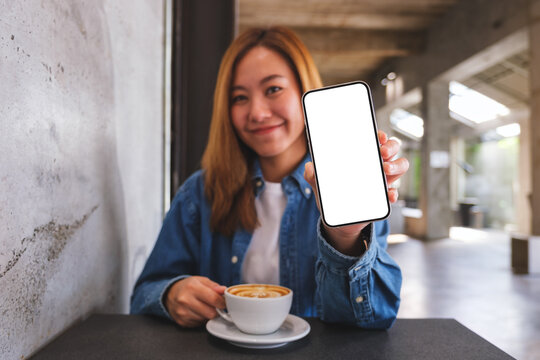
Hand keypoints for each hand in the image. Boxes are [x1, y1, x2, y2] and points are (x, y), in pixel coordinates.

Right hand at [165, 276, 225, 326]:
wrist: (170, 294)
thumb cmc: (188, 286)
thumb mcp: (201, 280)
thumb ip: (214, 286)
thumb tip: (224, 290)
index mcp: (192, 287)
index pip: (213, 299)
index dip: (222, 302)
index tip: (224, 302)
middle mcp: (185, 300)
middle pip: (211, 313)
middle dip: (216, 310)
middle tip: (215, 305)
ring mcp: (182, 312)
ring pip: (205, 319)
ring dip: (208, 314)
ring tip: (204, 307)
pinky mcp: (182, 322)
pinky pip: (199, 324)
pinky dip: (201, 319)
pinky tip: (197, 311)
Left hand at [303, 130, 408, 255]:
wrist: (340, 219)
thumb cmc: (332, 194)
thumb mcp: (320, 183)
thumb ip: (312, 174)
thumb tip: (309, 167)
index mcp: (362, 156)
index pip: (375, 139)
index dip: (380, 135)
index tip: (378, 136)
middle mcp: (376, 164)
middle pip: (393, 147)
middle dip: (391, 146)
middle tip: (381, 152)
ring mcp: (383, 180)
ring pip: (400, 165)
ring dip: (396, 165)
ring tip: (385, 169)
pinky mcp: (383, 198)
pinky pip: (394, 193)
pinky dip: (393, 193)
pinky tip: (388, 194)